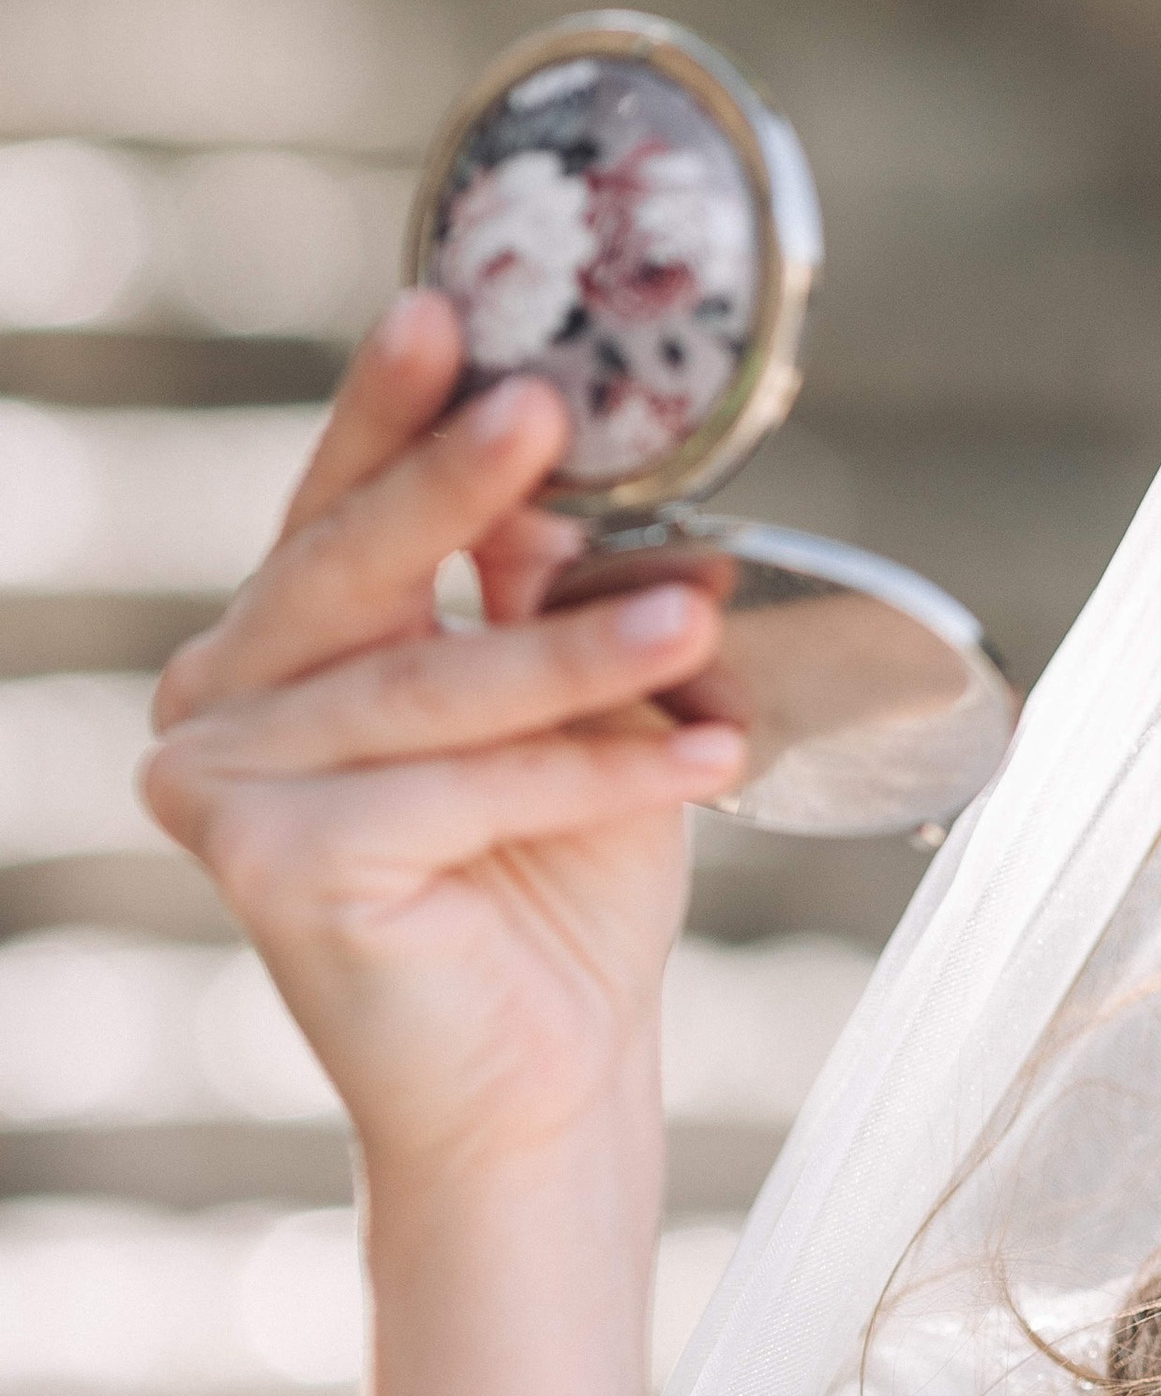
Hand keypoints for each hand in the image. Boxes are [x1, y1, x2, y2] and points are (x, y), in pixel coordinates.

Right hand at [144, 290, 746, 1183]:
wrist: (547, 1083)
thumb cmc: (556, 895)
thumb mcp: (567, 709)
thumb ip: (534, 590)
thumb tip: (555, 465)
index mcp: (274, 646)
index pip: (338, 507)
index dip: (390, 410)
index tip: (450, 312)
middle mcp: (217, 705)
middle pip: (353, 570)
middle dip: (461, 485)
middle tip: (543, 405)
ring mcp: (220, 789)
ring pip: (430, 687)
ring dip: (583, 650)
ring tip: (700, 613)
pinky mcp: (270, 868)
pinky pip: (457, 790)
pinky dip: (596, 774)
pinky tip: (708, 754)